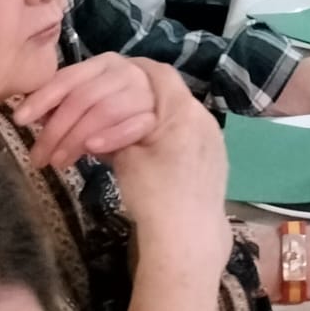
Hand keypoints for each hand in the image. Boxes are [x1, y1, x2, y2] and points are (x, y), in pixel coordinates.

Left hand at [13, 54, 160, 169]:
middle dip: (56, 128)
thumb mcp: (86, 113)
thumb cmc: (117, 124)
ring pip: (105, 111)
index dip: (42, 98)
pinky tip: (92, 150)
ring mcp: (147, 93)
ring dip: (77, 138)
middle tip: (38, 157)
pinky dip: (111, 136)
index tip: (19, 120)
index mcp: (105, 63)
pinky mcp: (162, 118)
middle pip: (83, 97)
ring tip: (59, 161)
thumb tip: (31, 114)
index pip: (68, 78)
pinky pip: (133, 125)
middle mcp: (128, 71)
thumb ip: (64, 107)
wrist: (164, 139)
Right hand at [104, 62, 229, 245]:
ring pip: (171, 116)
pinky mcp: (210, 159)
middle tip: (106, 101)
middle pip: (162, 94)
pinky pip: (180, 135)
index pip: (155, 73)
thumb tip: (99, 125)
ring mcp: (209, 139)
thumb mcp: (127, 159)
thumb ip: (116, 130)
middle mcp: (201, 118)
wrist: (188, 241)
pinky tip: (139, 148)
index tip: (105, 73)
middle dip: (130, 97)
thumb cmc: (156, 198)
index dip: (128, 69)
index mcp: (182, 111)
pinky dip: (156, 136)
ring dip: (142, 117)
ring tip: (119, 128)